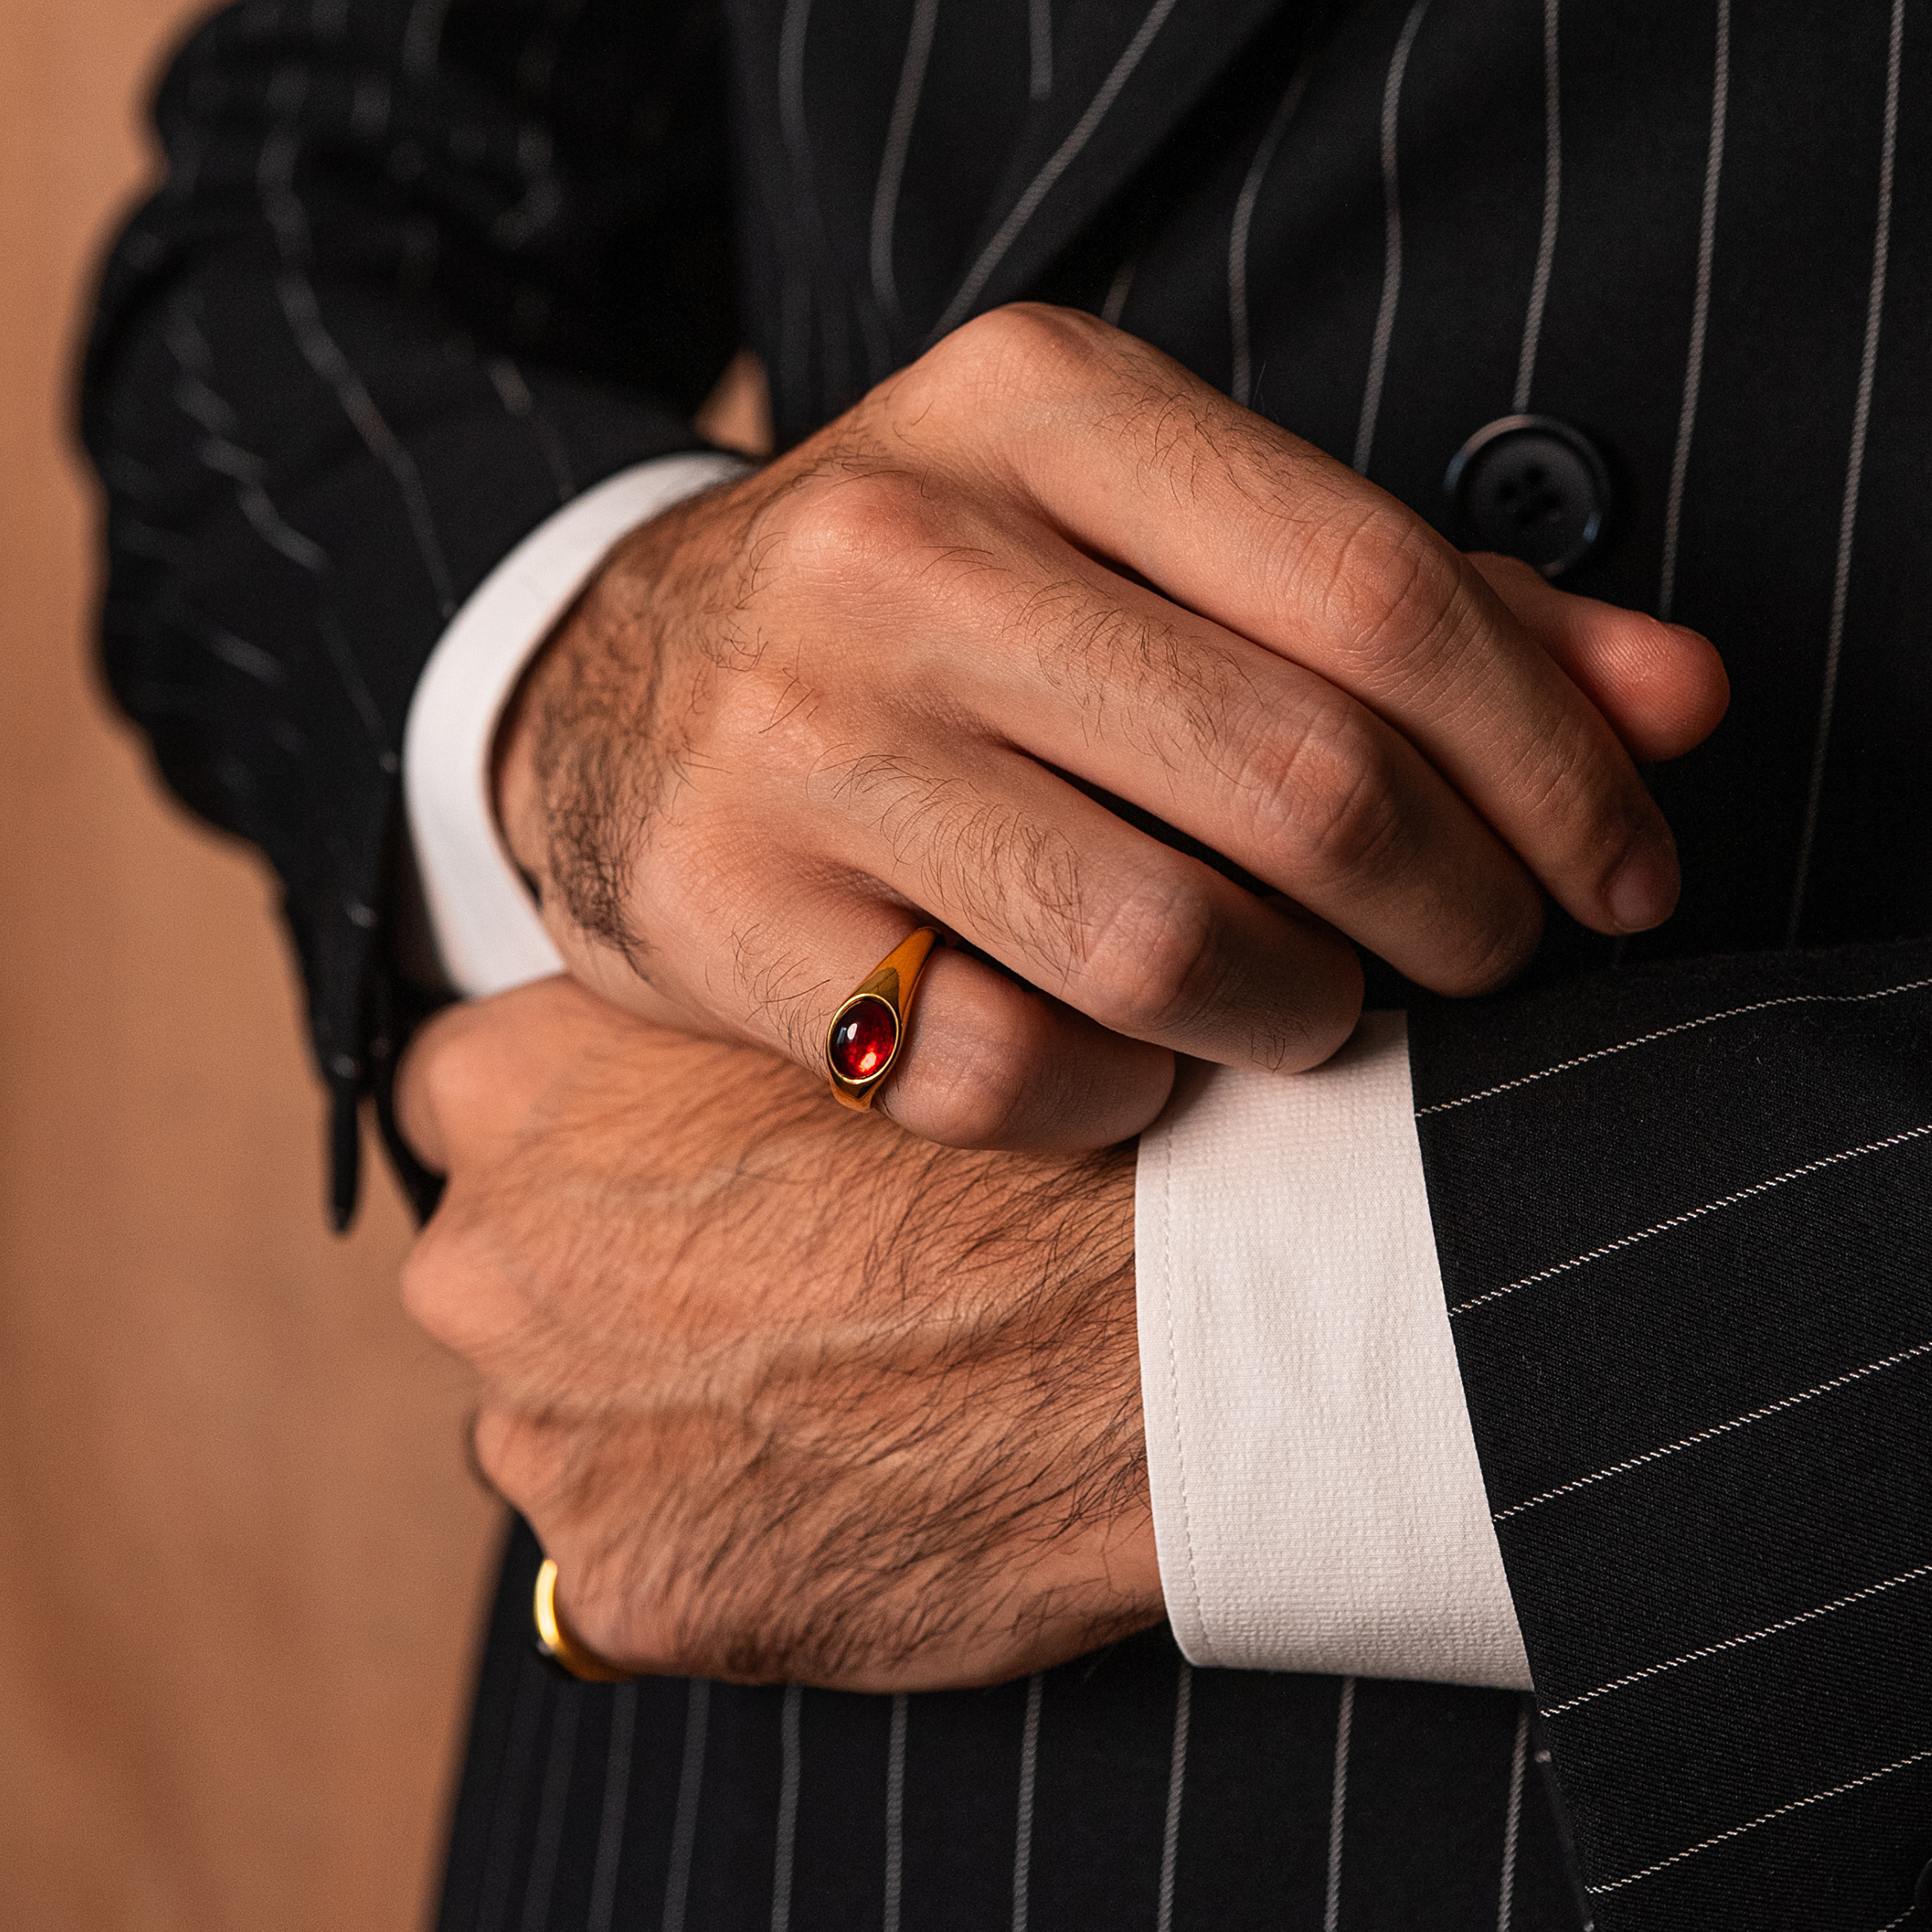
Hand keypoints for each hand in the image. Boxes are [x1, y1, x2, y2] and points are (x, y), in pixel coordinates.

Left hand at [396, 975, 1154, 1690]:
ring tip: (845, 1399)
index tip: (660, 1157)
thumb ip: (707, 1043)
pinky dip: (732, 1548)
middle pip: (506, 1279)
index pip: (461, 1096)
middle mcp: (488, 1268)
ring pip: (577, 1433)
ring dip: (667, 1428)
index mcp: (519, 1089)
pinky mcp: (632, 1588)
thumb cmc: (1022, 1126)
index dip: (571, 1128)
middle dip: (606, 1289)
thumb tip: (700, 1086)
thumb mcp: (837, 1010)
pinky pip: (652, 1566)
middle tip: (778, 1291)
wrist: (1152, 1303)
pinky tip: (859, 1495)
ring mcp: (551, 1439)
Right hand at [499, 305, 1727, 1151]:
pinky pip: (1009, 1074)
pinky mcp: (720, 921)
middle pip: (1300, 781)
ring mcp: (792, 743)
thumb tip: (1681, 702)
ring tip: (1308, 1006)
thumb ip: (1415, 606)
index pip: (1380, 591)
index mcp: (1035, 407)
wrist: (613, 688)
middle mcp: (897, 551)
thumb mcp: (1149, 539)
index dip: (1553, 762)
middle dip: (1456, 916)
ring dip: (1297, 1014)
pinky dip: (1121, 1100)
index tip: (1620, 876)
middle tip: (1480, 960)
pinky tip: (1130, 1061)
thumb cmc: (941, 616)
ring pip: (1163, 948)